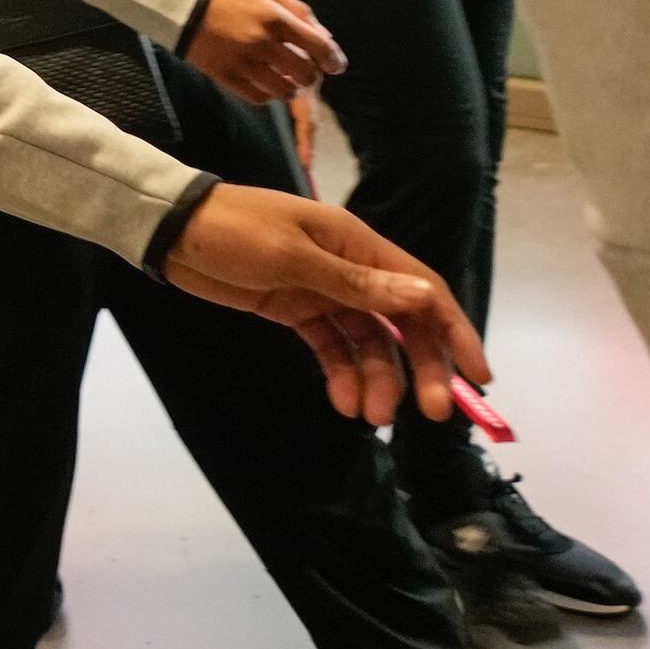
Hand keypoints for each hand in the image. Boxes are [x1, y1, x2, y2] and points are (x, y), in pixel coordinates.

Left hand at [162, 186, 491, 425]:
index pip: (423, 291)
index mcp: (357, 245)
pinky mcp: (296, 310)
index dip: (455, 332)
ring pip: (367, 342)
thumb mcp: (292, 255)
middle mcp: (349, 268)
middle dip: (420, 368)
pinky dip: (341, 374)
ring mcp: (323, 291)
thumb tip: (421, 296)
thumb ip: (355, 283)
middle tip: (429, 413)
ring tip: (371, 417)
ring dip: (377, 379)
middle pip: (402, 323)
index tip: (478, 377)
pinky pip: (331, 347)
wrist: (170, 232)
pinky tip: (344, 403)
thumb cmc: (232, 231)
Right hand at [182, 0, 345, 102]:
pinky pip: (258, 98)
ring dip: (291, 87)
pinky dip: (269, 94)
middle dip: (311, 74)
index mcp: (274, 18)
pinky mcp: (225, 76)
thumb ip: (298, 11)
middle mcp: (261, 42)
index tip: (336, 65)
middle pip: (305, 74)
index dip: (333, 59)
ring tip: (286, 78)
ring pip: (284, 91)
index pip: (318, 47)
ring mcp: (242, 62)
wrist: (180, 1)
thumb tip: (326, 38)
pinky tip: (266, 82)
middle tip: (305, 68)